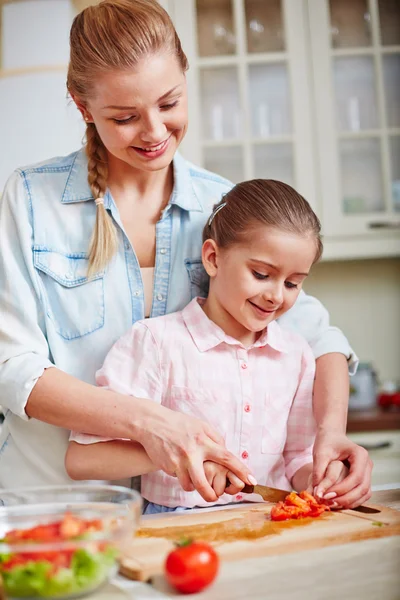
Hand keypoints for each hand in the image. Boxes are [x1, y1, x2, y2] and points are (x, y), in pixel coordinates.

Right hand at [136, 403, 255, 502]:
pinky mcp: (168, 466)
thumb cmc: (180, 424)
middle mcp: (192, 452)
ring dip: (194, 486)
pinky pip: (179, 479)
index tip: (252, 480)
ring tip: (193, 477)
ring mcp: (178, 461)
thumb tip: (227, 453)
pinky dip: (182, 478)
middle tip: (215, 497)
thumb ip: (215, 439)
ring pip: (190, 485)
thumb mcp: (200, 425)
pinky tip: (180, 469)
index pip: (227, 457)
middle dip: (211, 494)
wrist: (152, 423)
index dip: (241, 470)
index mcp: (204, 440)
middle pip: (204, 482)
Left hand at [312, 429, 372, 508]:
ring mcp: (368, 472)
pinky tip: (337, 502)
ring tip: (332, 505)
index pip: (355, 477)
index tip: (327, 495)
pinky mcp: (364, 479)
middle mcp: (367, 464)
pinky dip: (352, 501)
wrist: (332, 436)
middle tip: (328, 503)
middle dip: (346, 498)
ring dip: (349, 502)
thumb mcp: (320, 453)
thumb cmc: (326, 442)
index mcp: (360, 454)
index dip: (342, 489)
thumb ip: (318, 472)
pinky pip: (362, 494)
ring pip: (364, 493)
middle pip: (362, 487)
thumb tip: (317, 493)